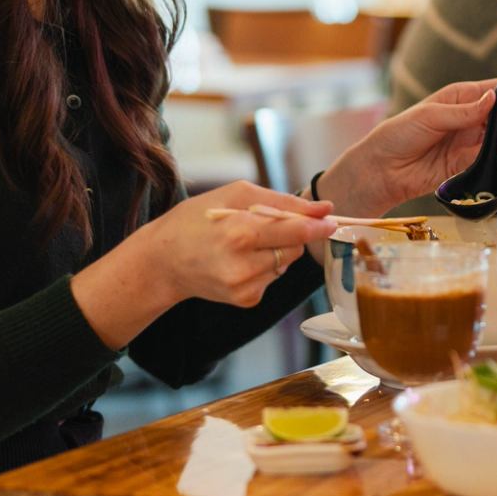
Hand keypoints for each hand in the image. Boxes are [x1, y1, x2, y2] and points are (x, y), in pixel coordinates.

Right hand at [145, 181, 335, 306]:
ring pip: (286, 264)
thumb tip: (325, 209)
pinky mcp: (245, 301)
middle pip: (296, 249)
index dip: (318, 226)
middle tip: (267, 224)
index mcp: (240, 233)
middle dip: (292, 234)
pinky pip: (273, 277)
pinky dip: (265, 266)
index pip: (296, 232)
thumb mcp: (237, 194)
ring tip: (245, 243)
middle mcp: (243, 265)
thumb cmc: (198, 219)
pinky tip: (240, 260)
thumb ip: (284, 202)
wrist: (163, 260)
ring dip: (277, 250)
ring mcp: (244, 287)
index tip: (333, 221)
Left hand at [317, 75, 496, 217]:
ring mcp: (467, 140)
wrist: (383, 169)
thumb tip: (493, 98)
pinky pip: (488, 153)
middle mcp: (466, 118)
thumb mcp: (430, 116)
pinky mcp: (466, 162)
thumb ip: (464, 111)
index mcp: (457, 98)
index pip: (489, 89)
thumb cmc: (400, 134)